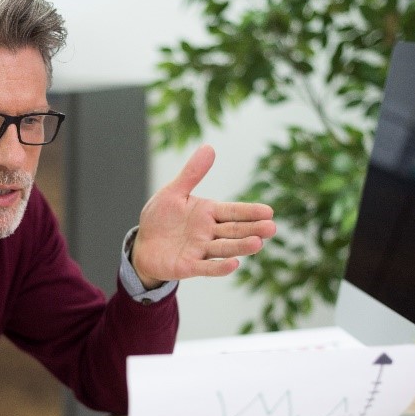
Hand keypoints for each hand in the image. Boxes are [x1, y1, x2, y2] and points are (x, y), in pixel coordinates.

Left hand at [131, 144, 275, 288]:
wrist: (142, 246)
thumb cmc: (160, 218)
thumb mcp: (173, 193)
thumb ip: (191, 174)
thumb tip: (209, 147)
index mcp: (208, 213)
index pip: (233, 211)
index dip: (250, 212)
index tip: (269, 211)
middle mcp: (209, 232)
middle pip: (234, 230)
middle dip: (253, 229)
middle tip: (272, 228)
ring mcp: (200, 250)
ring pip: (224, 248)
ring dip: (241, 246)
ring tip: (258, 244)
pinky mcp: (189, 267)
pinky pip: (206, 267)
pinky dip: (219, 267)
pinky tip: (234, 264)